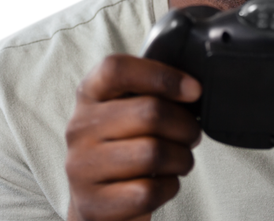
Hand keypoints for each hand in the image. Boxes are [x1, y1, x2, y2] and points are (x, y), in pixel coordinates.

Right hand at [65, 54, 201, 220]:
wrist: (98, 199)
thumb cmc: (124, 144)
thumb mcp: (129, 109)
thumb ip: (152, 92)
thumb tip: (192, 89)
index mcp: (89, 94)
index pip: (117, 69)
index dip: (162, 75)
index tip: (193, 90)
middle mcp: (80, 127)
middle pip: (150, 112)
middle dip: (185, 125)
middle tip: (192, 134)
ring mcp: (82, 166)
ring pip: (153, 154)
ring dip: (181, 158)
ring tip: (180, 159)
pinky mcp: (92, 203)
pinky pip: (148, 191)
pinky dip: (169, 187)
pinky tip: (164, 183)